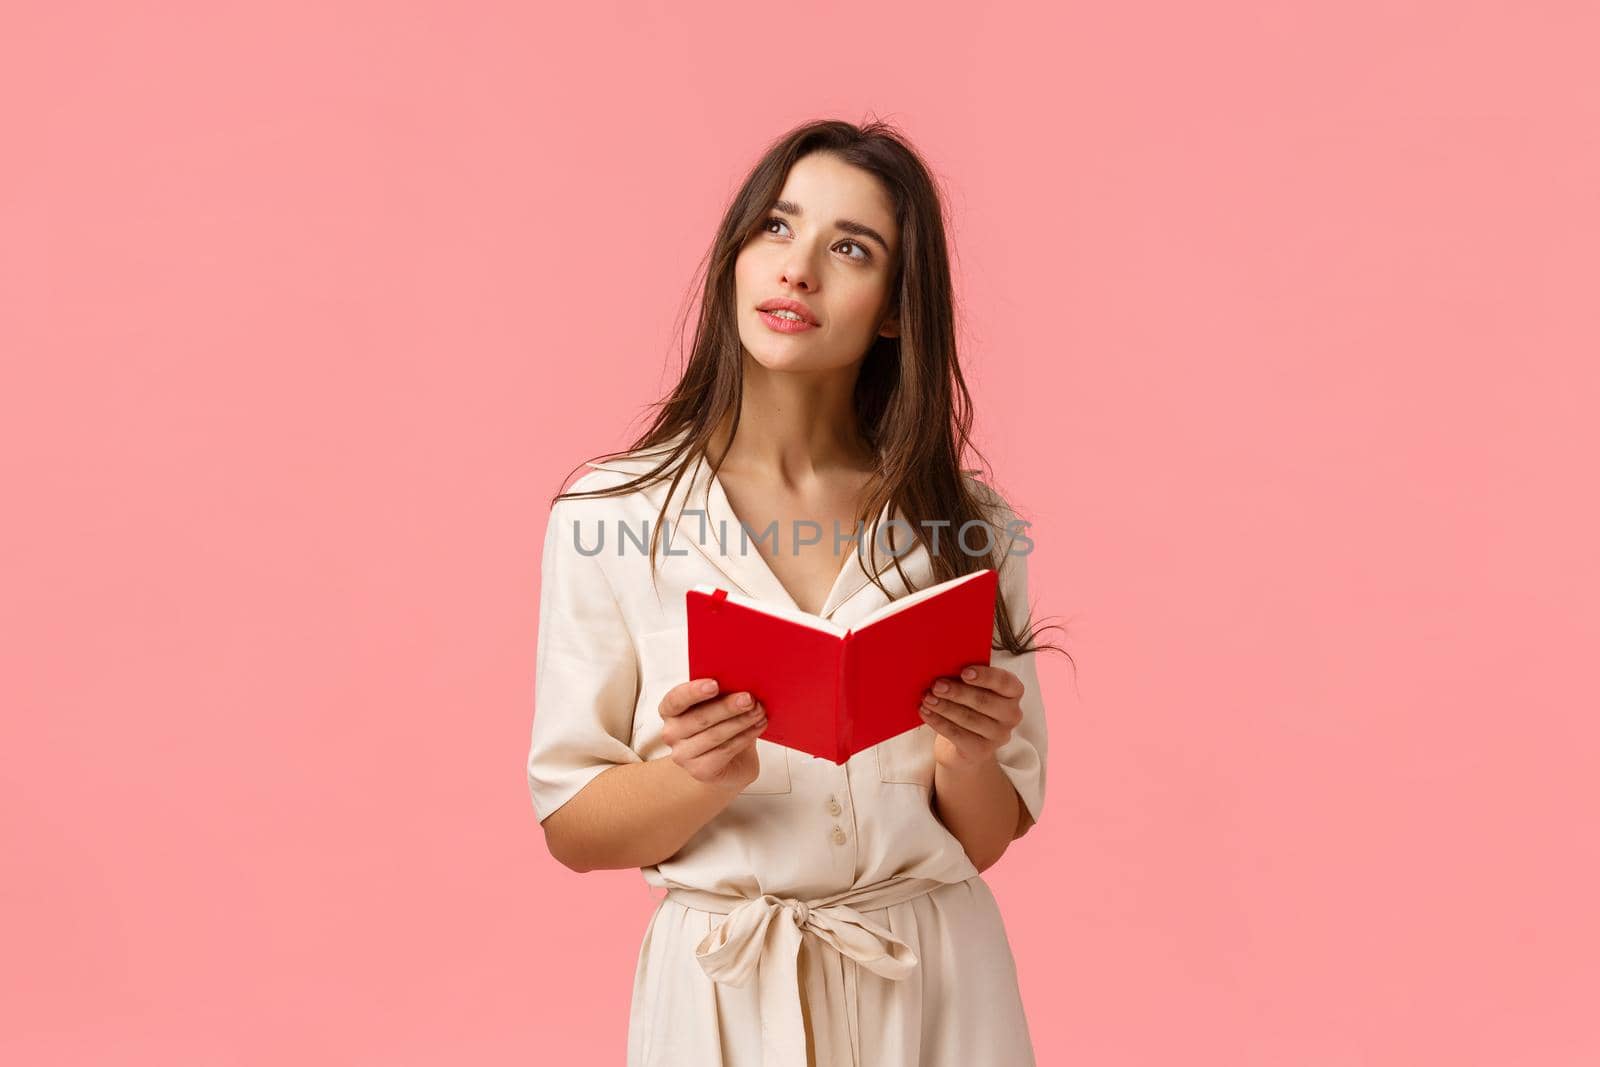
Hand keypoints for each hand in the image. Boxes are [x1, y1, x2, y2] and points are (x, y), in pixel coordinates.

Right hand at [659, 678, 767, 792]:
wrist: (726, 765)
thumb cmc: (721, 727)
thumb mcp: (718, 707)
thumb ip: (722, 694)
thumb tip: (742, 680)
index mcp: (669, 711)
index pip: (676, 699)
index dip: (694, 691)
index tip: (715, 684)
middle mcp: (671, 733)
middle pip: (700, 718)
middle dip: (727, 707)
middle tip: (749, 698)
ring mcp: (683, 755)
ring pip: (715, 735)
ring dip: (741, 721)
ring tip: (760, 711)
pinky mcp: (700, 771)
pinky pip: (725, 750)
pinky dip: (745, 736)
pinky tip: (758, 726)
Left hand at [918, 665, 1024, 772]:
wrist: (964, 744)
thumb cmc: (969, 706)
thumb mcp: (973, 688)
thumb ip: (967, 677)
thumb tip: (946, 664)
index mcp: (1013, 692)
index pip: (1005, 682)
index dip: (985, 676)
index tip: (964, 672)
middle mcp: (1011, 715)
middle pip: (984, 701)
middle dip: (958, 692)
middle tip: (936, 685)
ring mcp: (999, 735)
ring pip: (968, 718)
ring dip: (944, 707)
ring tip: (927, 698)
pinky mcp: (981, 751)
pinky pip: (957, 734)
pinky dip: (938, 722)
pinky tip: (925, 712)